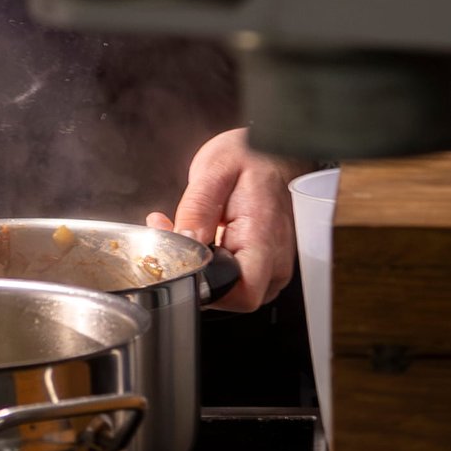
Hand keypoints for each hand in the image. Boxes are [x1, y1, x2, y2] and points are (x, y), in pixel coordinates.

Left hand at [151, 125, 294, 311]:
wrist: (273, 151)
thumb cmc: (249, 156)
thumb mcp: (213, 172)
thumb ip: (196, 212)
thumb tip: (184, 247)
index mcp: (264, 235)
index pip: (243, 294)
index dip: (207, 289)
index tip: (181, 261)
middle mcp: (277, 258)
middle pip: (235, 298)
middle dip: (198, 276)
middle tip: (173, 239)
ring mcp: (275, 264)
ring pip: (235, 292)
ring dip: (204, 270)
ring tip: (187, 234)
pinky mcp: (267, 265)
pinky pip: (239, 280)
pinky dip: (214, 266)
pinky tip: (201, 240)